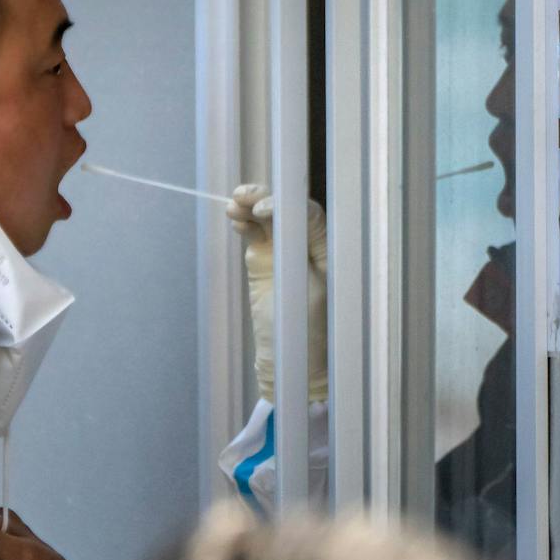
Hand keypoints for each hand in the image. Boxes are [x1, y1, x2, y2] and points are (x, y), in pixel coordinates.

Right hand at [228, 184, 328, 404]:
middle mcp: (307, 245)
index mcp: (327, 250)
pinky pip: (255, 234)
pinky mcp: (265, 261)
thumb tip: (284, 215)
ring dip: (250, 206)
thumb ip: (297, 252)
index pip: (308, 214)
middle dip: (265, 198)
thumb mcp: (307, 291)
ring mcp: (284, 251)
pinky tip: (234, 218)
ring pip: (267, 218)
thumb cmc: (309, 333)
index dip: (285, 205)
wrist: (292, 362)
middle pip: (286, 209)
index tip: (265, 211)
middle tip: (241, 197)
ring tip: (232, 205)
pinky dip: (244, 223)